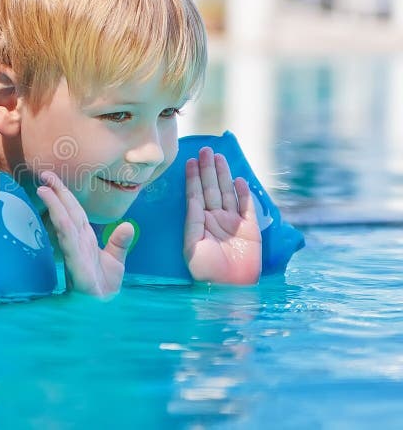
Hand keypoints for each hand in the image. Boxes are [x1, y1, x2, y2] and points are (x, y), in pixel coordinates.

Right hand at [36, 171, 132, 297]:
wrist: (105, 314)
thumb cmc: (105, 290)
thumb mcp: (116, 263)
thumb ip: (119, 244)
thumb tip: (126, 225)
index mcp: (85, 241)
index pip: (74, 212)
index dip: (65, 194)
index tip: (53, 178)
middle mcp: (78, 245)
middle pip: (67, 213)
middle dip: (57, 193)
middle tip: (44, 173)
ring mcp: (75, 256)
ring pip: (65, 225)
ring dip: (55, 206)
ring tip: (44, 188)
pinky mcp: (77, 269)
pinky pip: (70, 246)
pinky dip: (64, 229)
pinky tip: (59, 217)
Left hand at [183, 147, 261, 284]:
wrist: (228, 289)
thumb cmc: (205, 271)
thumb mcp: (191, 246)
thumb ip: (193, 222)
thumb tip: (192, 199)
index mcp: (199, 223)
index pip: (195, 195)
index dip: (193, 178)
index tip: (189, 161)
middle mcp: (215, 220)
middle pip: (211, 189)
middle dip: (208, 169)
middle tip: (205, 150)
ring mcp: (233, 223)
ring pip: (227, 193)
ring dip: (223, 175)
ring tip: (218, 157)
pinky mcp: (250, 229)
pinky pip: (247, 207)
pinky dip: (244, 194)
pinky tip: (238, 180)